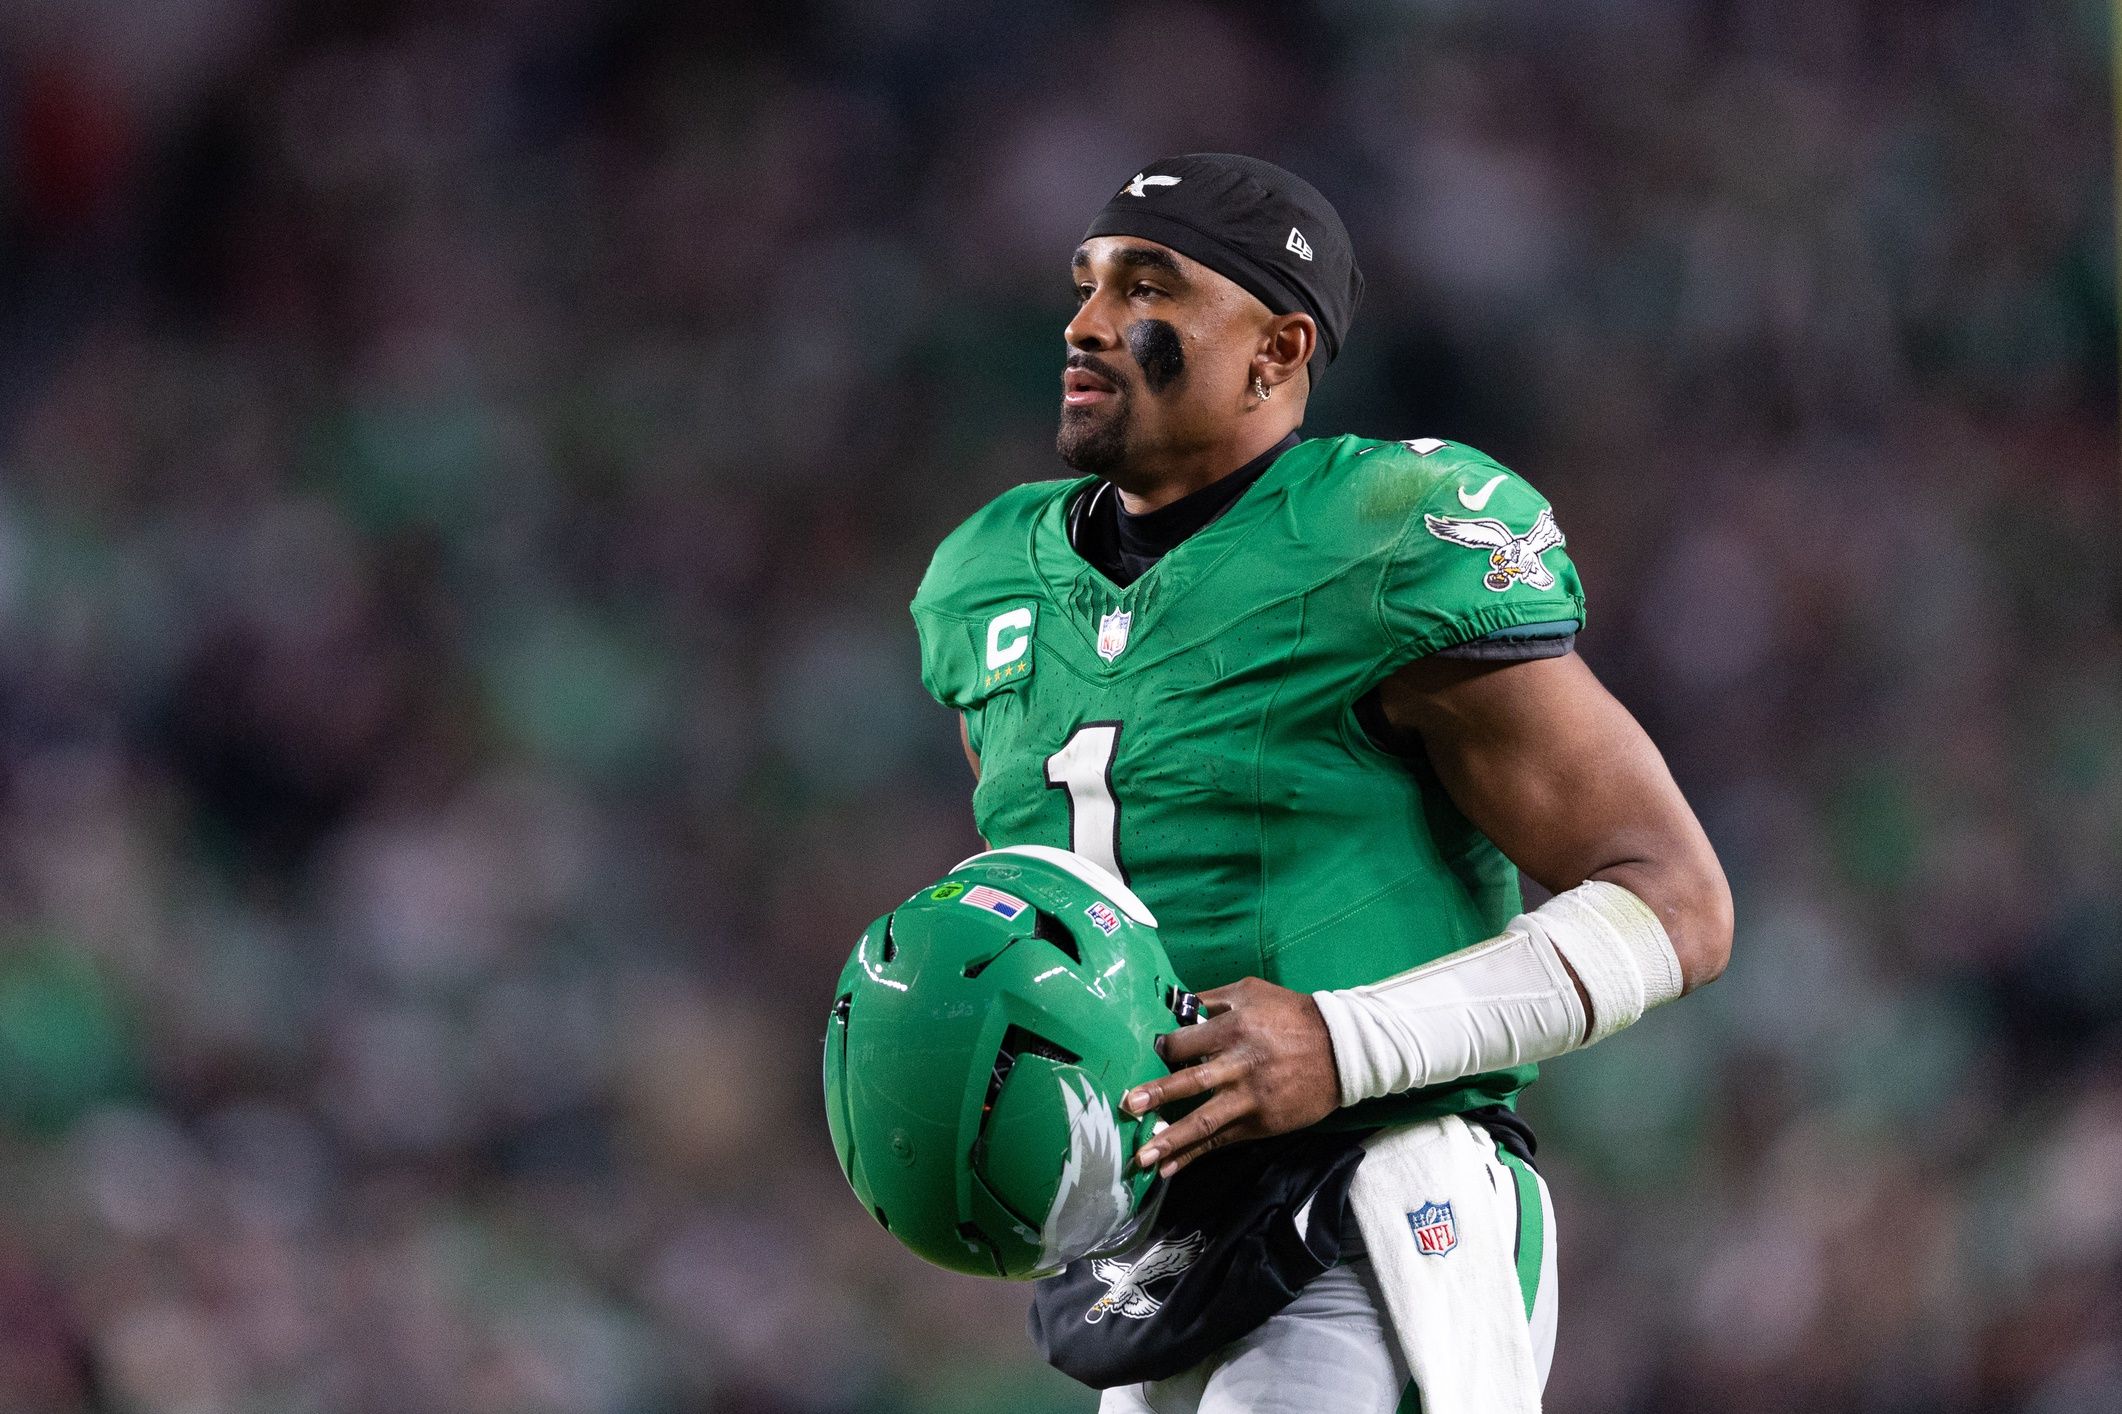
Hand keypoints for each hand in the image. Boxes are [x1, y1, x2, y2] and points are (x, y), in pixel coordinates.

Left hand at [1121, 977, 1339, 1178]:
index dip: (1161, 1050)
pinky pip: (1221, 1142)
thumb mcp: (1251, 991)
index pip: (1183, 1043)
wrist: (1342, 1050)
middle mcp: (1239, 1065)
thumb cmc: (1291, 1015)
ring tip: (1142, 1156)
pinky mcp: (1260, 1124)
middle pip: (1190, 1082)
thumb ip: (1211, 999)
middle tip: (1127, 1106)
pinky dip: (1194, 1156)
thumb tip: (1173, 1003)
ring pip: (1204, 1122)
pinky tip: (1170, 1169)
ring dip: (1170, 1140)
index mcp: (1233, 1029)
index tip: (1143, 1058)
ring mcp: (1250, 1099)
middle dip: (1156, 1096)